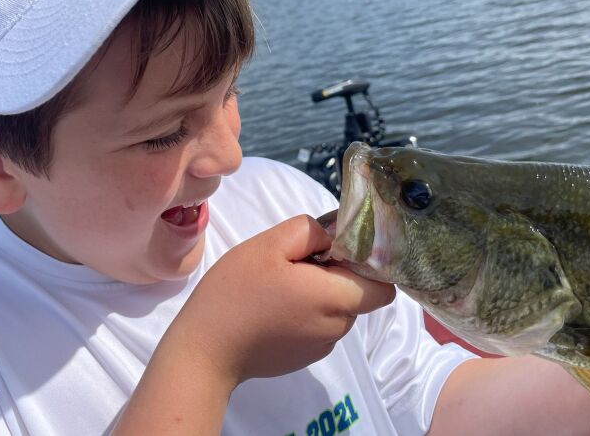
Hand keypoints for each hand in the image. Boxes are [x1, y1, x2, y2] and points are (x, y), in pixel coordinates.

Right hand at [164, 214, 395, 387]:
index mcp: (335, 298)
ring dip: (320, 294)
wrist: (205, 350)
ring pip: (337, 311)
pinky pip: (319, 327)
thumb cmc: (236, 291)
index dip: (370, 266)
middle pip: (358, 296)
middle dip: (337, 275)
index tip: (339, 252)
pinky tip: (273, 307)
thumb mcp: (269, 244)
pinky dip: (306, 314)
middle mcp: (337, 328)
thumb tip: (332, 237)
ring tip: (280, 285)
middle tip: (296, 263)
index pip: (384, 287)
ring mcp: (321, 347)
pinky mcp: (304, 358)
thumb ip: (310, 231)